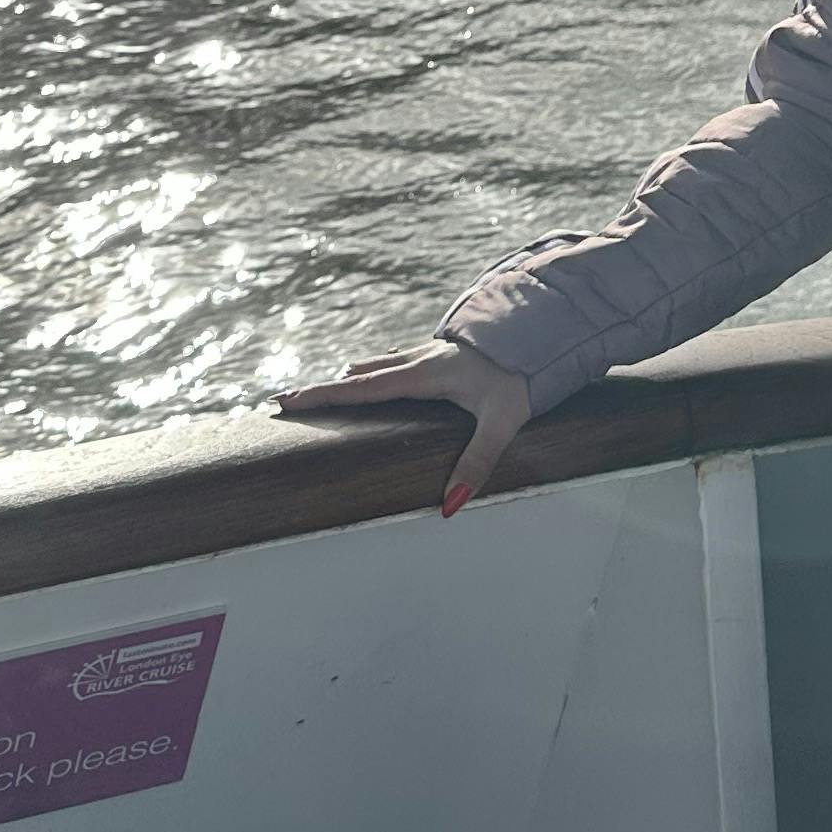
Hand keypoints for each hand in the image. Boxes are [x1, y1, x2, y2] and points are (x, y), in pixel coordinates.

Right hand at [274, 339, 538, 515]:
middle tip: (290, 398)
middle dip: (325, 389)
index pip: (361, 389)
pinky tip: (379, 371)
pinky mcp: (442, 352)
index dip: (323, 395)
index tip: (287, 399)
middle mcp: (419, 360)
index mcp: (423, 375)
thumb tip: (450, 504)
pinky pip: (397, 361)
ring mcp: (429, 352)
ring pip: (379, 364)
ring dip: (352, 378)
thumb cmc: (521, 374)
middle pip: (360, 376)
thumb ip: (476, 463)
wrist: (544, 327)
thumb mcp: (501, 421)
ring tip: (330, 386)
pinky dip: (376, 369)